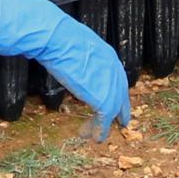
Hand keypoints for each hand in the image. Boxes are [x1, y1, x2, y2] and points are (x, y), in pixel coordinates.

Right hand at [0, 0, 133, 135]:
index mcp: (108, 56)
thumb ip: (81, 58)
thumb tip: (70, 59)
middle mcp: (114, 70)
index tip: (116, 103)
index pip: (117, 79)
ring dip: (102, 125)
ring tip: (92, 135)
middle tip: (121, 123)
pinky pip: (105, 119)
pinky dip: (100, 131)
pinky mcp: (103, 99)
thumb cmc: (58, 39)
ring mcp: (110, 85)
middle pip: (120, 95)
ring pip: (112, 110)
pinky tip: (94, 138)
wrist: (57, 40)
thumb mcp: (76, 47)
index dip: (116, 93)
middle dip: (120, 111)